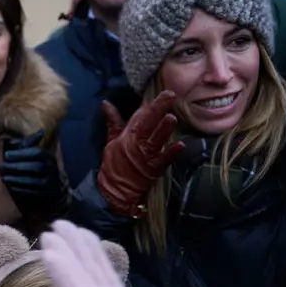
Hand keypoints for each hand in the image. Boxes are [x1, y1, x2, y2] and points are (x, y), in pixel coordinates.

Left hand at [0, 131, 67, 219]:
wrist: (57, 189)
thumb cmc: (41, 167)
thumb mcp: (38, 155)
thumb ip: (32, 145)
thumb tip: (39, 132)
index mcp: (49, 157)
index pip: (37, 153)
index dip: (21, 153)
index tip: (6, 154)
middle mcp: (53, 169)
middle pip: (35, 167)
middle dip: (16, 167)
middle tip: (1, 166)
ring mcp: (51, 183)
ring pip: (34, 181)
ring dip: (17, 179)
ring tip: (3, 177)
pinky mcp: (48, 194)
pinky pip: (34, 192)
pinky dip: (21, 189)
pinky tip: (11, 186)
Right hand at [97, 92, 183, 217]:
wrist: (114, 192)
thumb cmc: (113, 165)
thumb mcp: (110, 141)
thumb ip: (113, 121)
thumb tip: (105, 104)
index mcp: (127, 136)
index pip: (139, 117)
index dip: (151, 106)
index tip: (162, 94)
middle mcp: (137, 144)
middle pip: (148, 123)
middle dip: (159, 109)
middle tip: (170, 96)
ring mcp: (146, 156)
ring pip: (156, 139)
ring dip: (163, 129)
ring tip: (171, 118)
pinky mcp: (154, 169)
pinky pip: (164, 159)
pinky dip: (172, 152)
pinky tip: (180, 145)